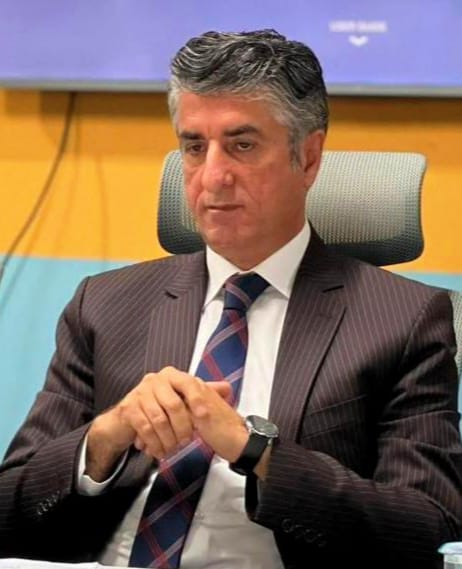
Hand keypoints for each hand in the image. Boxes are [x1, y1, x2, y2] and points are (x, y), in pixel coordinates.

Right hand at [86, 367, 231, 479]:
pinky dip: (154, 442)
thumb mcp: (183, 399)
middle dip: (182, 427)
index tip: (204, 417)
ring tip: (173, 449)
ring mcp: (140, 393)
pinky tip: (159, 450)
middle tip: (187, 441)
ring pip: (159, 420)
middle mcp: (155, 380)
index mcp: (171, 375)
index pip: (188, 382)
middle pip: (174, 405)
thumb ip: (203, 393)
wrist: (127, 420)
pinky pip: (144, 428)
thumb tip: (227, 388)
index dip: (198, 400)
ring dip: (168, 438)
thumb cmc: (159, 408)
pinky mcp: (129, 408)